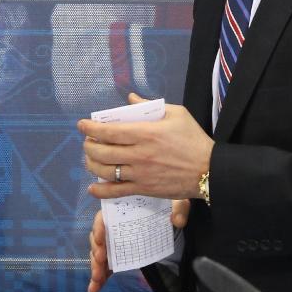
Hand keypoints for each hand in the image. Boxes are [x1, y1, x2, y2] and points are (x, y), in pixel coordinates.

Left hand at [80, 93, 213, 199]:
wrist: (209, 169)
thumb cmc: (194, 139)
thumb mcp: (178, 114)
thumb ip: (151, 106)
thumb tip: (130, 100)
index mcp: (146, 133)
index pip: (109, 131)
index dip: (91, 128)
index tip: (82, 125)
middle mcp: (139, 154)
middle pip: (101, 151)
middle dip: (88, 145)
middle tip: (88, 142)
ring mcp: (139, 173)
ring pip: (104, 170)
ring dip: (91, 164)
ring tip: (91, 159)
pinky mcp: (143, 188)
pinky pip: (115, 192)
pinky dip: (100, 190)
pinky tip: (93, 187)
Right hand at [87, 199, 189, 291]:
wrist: (169, 216)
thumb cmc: (168, 205)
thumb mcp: (176, 201)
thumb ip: (179, 208)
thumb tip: (177, 221)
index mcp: (124, 210)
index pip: (105, 216)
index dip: (99, 227)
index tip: (101, 238)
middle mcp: (115, 225)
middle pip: (99, 237)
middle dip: (97, 250)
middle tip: (102, 260)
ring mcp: (115, 241)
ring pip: (100, 254)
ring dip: (96, 267)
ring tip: (98, 278)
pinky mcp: (118, 255)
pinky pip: (106, 266)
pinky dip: (100, 277)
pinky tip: (95, 288)